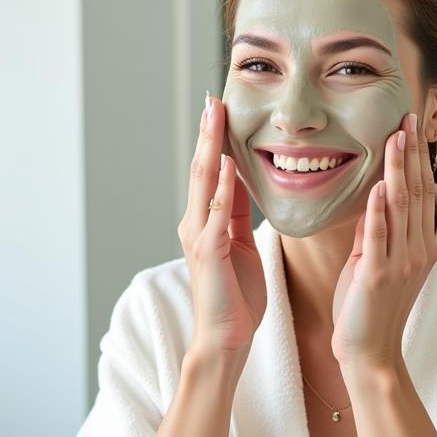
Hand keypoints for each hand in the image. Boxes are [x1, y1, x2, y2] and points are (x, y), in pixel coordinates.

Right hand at [178, 95, 266, 356]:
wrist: (226, 336)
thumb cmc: (236, 296)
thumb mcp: (241, 245)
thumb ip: (236, 214)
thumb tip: (240, 179)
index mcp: (205, 222)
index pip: (211, 172)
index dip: (215, 140)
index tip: (220, 109)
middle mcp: (195, 224)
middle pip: (202, 170)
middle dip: (208, 133)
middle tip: (213, 99)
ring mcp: (199, 237)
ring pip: (204, 184)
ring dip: (211, 149)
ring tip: (215, 117)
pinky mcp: (210, 253)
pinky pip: (217, 215)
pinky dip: (223, 188)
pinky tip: (230, 165)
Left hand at [331, 112, 436, 370]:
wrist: (369, 353)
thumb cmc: (367, 309)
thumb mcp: (375, 263)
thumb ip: (376, 232)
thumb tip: (372, 198)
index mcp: (420, 246)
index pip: (421, 192)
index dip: (416, 157)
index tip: (410, 126)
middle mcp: (417, 250)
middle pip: (417, 191)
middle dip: (411, 152)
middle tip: (407, 115)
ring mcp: (401, 263)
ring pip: (402, 207)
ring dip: (398, 169)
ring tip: (395, 137)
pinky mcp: (379, 276)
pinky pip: (380, 237)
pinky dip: (379, 211)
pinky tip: (379, 185)